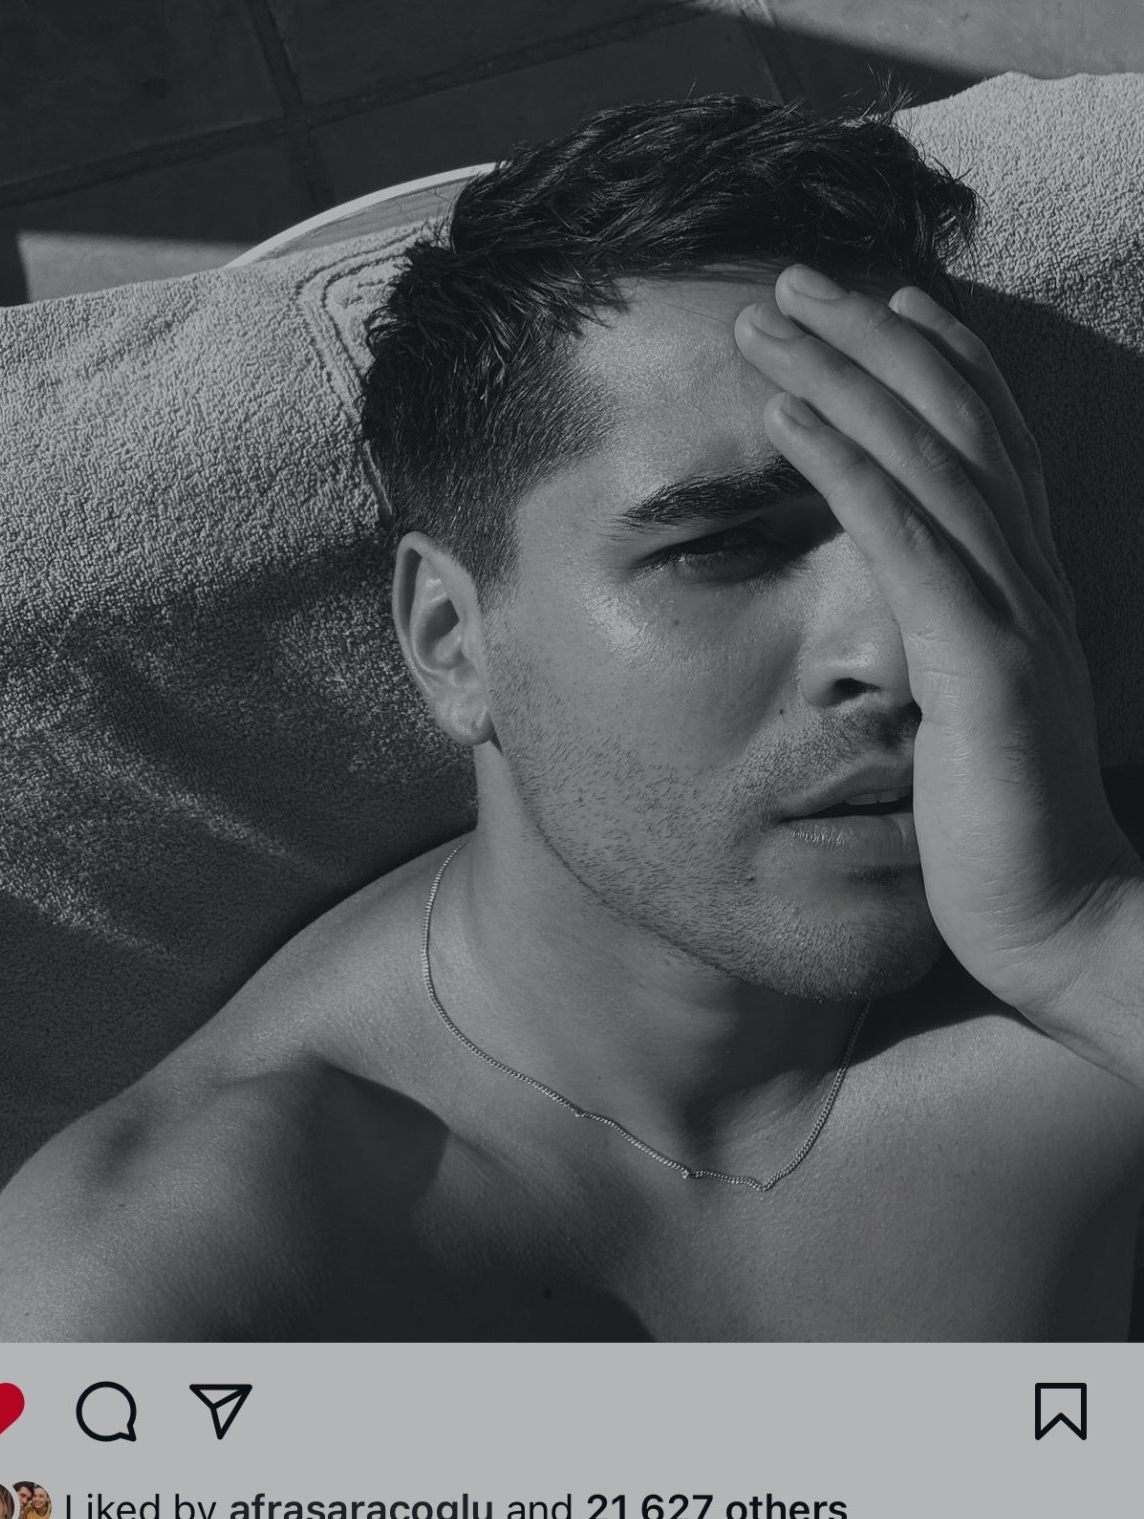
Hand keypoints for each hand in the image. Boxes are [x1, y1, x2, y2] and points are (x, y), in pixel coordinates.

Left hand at [733, 266, 1142, 1057]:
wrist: (1063, 929)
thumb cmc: (1005, 845)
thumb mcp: (969, 733)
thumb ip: (946, 668)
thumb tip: (901, 642)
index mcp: (1025, 597)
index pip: (988, 451)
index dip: (939, 367)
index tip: (883, 306)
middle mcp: (1027, 585)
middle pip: (953, 423)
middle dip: (871, 341)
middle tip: (792, 282)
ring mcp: (1009, 619)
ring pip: (924, 459)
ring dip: (839, 378)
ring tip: (762, 321)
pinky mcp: (979, 667)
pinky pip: (902, 542)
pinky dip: (842, 469)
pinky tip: (783, 417)